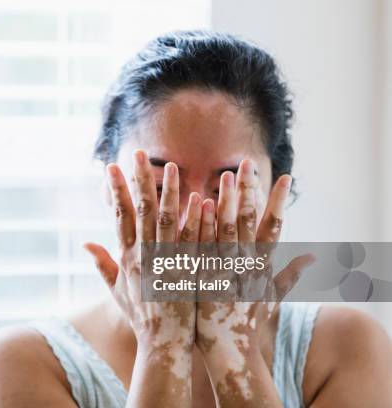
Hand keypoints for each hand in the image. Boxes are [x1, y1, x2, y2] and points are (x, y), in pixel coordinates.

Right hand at [84, 150, 195, 404]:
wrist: (163, 345)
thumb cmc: (141, 316)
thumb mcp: (116, 290)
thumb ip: (102, 264)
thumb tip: (85, 242)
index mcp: (129, 258)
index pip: (121, 216)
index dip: (116, 191)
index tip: (111, 167)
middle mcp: (146, 257)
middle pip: (143, 212)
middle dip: (140, 181)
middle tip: (139, 154)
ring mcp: (168, 264)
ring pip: (169, 222)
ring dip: (170, 193)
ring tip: (171, 167)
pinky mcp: (190, 273)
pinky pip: (193, 242)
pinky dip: (196, 220)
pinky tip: (200, 199)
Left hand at [195, 159, 314, 405]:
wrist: (226, 348)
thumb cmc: (249, 322)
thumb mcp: (273, 297)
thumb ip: (291, 274)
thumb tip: (314, 257)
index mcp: (261, 265)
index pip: (272, 226)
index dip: (278, 201)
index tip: (284, 177)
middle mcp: (243, 264)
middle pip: (246, 221)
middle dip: (248, 190)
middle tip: (247, 163)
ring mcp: (222, 269)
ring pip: (223, 229)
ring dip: (224, 200)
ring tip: (225, 175)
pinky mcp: (200, 277)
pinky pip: (200, 245)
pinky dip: (200, 224)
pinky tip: (198, 203)